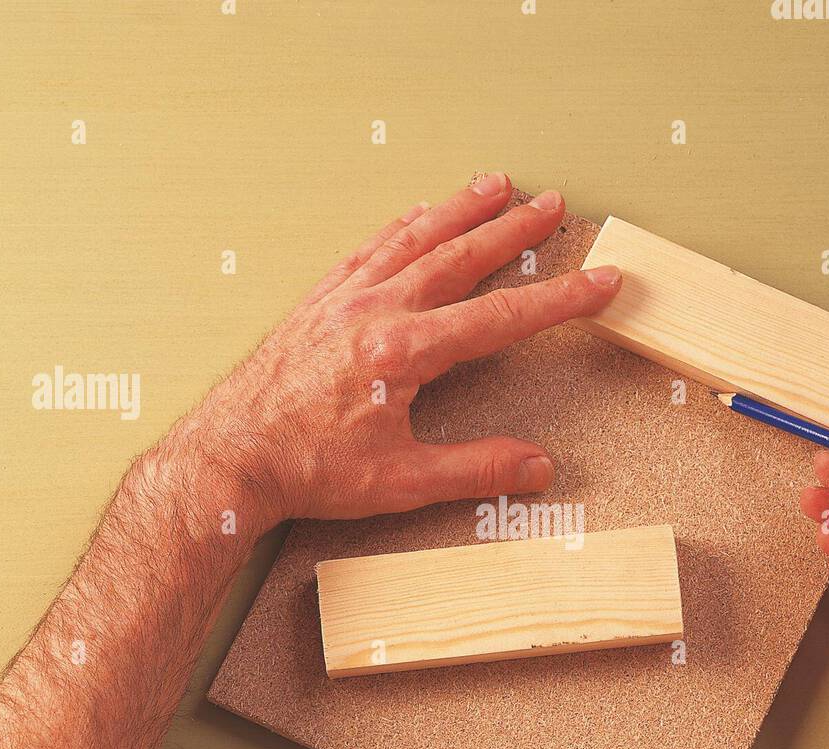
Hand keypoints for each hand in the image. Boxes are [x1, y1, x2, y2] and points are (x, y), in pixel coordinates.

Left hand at [167, 172, 620, 531]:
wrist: (229, 457)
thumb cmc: (307, 469)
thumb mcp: (401, 481)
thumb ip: (474, 470)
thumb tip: (536, 468)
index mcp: (404, 351)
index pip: (501, 318)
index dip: (559, 301)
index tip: (599, 282)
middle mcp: (375, 310)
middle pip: (461, 257)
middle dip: (513, 230)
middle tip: (552, 205)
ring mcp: (343, 299)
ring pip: (414, 239)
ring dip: (460, 210)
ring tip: (496, 186)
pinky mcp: (318, 302)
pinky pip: (369, 249)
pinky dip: (402, 226)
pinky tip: (418, 214)